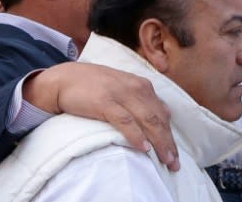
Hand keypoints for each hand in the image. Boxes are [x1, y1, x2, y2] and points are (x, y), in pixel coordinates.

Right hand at [23, 61, 179, 170]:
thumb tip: (163, 116)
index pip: (163, 114)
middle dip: (168, 143)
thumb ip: (141, 101)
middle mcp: (137, 88)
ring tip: (165, 159)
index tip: (175, 155)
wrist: (66, 78)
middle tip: (174, 163)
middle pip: (158, 119)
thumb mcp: (124, 89)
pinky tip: (144, 148)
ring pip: (147, 120)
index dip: (170, 135)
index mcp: (143, 86)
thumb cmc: (96, 86)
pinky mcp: (106, 102)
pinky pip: (125, 121)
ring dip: (158, 142)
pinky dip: (136, 135)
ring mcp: (122, 94)